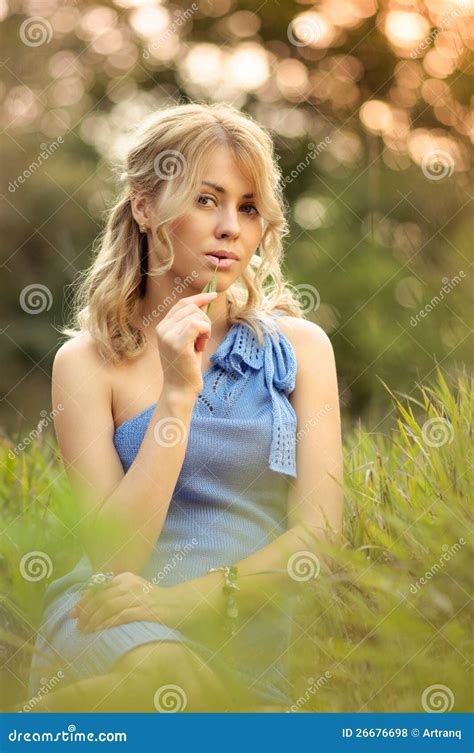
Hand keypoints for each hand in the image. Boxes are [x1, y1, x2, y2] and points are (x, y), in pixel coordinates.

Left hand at [68, 572, 183, 632]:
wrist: (178, 604)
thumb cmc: (152, 600)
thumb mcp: (132, 590)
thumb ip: (112, 593)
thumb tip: (86, 599)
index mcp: (126, 578)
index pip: (98, 588)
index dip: (83, 600)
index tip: (73, 613)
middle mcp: (131, 584)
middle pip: (101, 597)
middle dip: (86, 612)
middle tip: (77, 625)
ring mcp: (138, 597)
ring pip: (108, 606)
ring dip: (94, 620)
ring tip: (85, 630)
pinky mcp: (145, 611)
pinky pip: (121, 616)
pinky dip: (107, 623)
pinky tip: (99, 631)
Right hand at [155, 292, 216, 396]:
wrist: (180, 389)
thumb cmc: (187, 367)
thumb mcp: (190, 340)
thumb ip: (193, 321)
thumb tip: (205, 302)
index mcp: (163, 326)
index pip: (182, 303)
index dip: (199, 297)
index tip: (213, 295)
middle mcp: (162, 328)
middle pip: (192, 307)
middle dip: (205, 321)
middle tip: (202, 340)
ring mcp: (168, 335)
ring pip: (197, 315)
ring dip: (206, 329)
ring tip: (199, 345)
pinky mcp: (177, 342)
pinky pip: (198, 324)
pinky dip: (205, 333)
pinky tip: (200, 347)